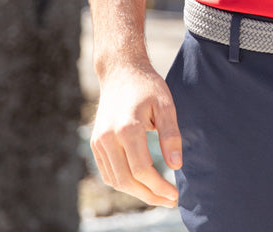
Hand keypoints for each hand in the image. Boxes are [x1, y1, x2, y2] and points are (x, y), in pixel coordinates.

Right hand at [90, 60, 182, 207]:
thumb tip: (176, 165)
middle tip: (169, 201)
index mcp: (127, 127)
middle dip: (149, 195)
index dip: (159, 187)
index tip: (175, 194)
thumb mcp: (166, 104)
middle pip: (127, 181)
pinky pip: (108, 172)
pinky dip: (123, 183)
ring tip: (158, 195)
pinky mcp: (96, 143)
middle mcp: (109, 137)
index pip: (142, 170)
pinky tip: (141, 184)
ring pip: (115, 180)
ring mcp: (99, 141)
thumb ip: (171, 135)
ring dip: (137, 192)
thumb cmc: (147, 86)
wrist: (121, 71)